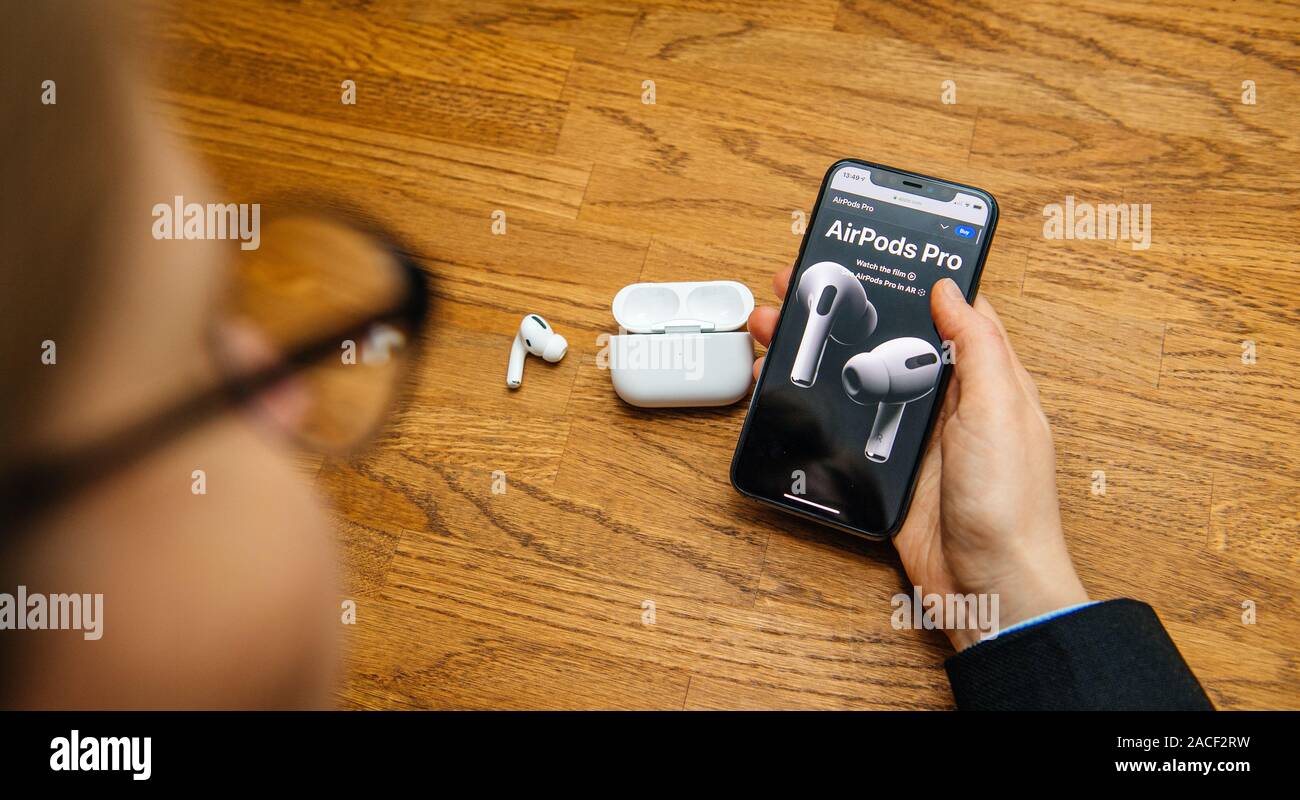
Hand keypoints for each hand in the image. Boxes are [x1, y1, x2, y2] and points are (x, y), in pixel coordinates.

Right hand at [748, 269, 1087, 649]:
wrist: (989, 586)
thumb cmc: (1009, 502)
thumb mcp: (999, 407)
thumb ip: (977, 345)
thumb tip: (949, 288)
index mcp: (980, 379)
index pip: (937, 314)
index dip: (897, 283)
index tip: (856, 257)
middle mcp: (943, 404)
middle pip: (882, 344)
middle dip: (835, 316)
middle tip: (792, 294)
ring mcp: (910, 439)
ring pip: (853, 384)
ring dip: (812, 358)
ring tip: (770, 336)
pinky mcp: (882, 474)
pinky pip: (840, 431)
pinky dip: (808, 411)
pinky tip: (780, 395)